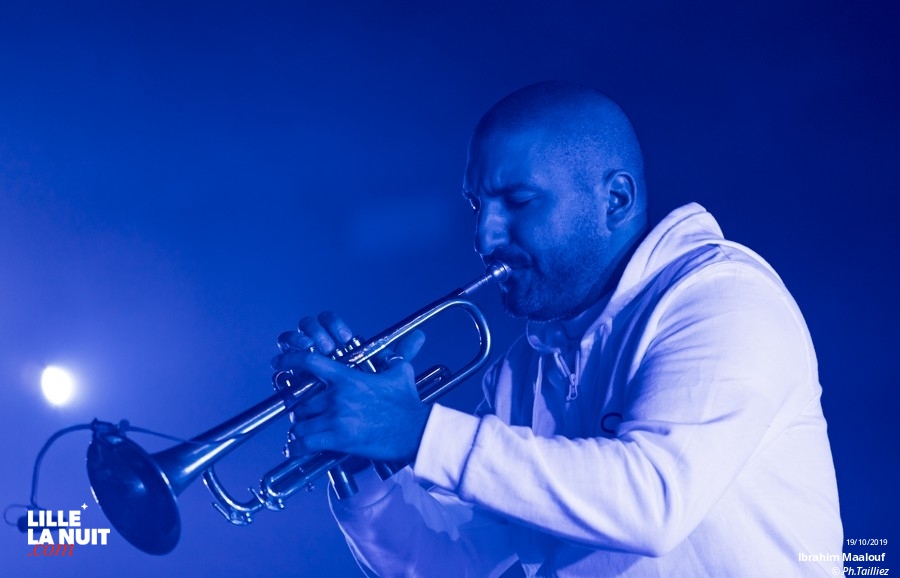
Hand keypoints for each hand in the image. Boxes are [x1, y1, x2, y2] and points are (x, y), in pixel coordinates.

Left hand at [272, 311, 428, 462]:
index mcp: (347, 378)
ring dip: (299, 429)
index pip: (310, 362)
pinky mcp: (339, 439)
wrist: (414, 431)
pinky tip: (296, 449)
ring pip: (300, 424)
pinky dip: (298, 448)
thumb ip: (390, 358)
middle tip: (301, 415)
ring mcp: (336, 419)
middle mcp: (337, 397)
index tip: (278, 362)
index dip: (290, 359)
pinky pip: (306, 444)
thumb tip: (388, 354)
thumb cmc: (407, 404)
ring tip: (302, 433)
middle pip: (301, 402)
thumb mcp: (400, 372)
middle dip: (298, 410)